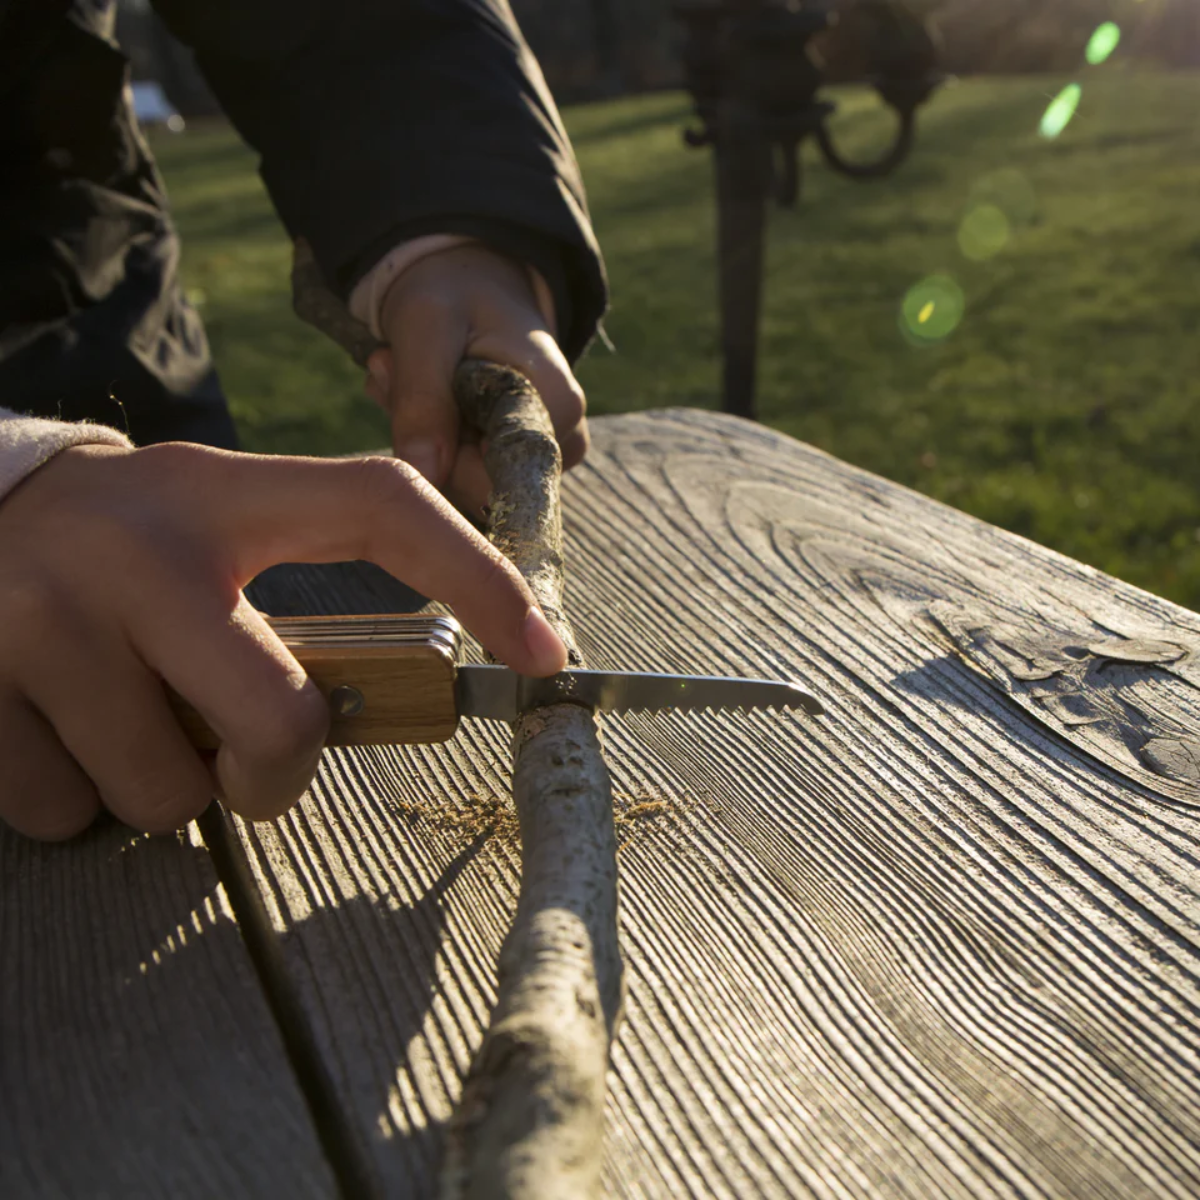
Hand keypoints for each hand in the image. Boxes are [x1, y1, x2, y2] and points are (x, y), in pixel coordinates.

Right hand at [0, 442, 566, 840]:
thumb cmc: (126, 541)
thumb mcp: (213, 526)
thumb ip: (297, 597)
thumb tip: (387, 703)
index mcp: (225, 494)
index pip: (381, 507)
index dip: (478, 574)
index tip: (545, 650)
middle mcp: (139, 547)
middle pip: (279, 722)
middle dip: (274, 772)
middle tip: (242, 751)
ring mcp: (45, 616)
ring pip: (164, 792)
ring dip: (163, 782)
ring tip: (124, 711)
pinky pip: (63, 811)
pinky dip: (73, 794)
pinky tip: (52, 722)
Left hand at [363, 243, 587, 514]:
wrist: (470, 283)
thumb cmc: (455, 294)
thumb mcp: (427, 328)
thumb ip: (423, 399)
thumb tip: (424, 476)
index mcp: (557, 406)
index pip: (494, 479)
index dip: (438, 452)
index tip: (405, 382)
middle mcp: (562, 441)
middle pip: (475, 486)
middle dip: (421, 435)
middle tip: (392, 367)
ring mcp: (540, 456)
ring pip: (460, 483)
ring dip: (416, 433)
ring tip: (402, 371)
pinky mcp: (513, 462)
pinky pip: (458, 475)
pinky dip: (424, 439)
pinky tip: (416, 392)